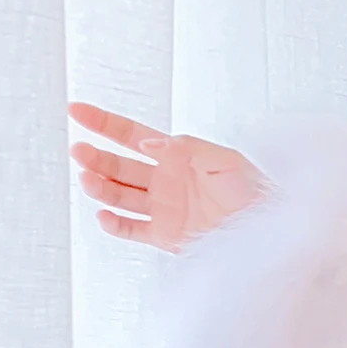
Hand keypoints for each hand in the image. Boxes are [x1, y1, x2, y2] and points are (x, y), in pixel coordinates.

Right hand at [67, 101, 265, 251]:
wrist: (271, 228)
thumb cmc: (257, 189)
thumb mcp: (226, 159)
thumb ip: (188, 148)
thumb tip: (149, 145)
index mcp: (176, 156)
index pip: (130, 135)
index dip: (103, 123)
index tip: (75, 110)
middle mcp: (165, 181)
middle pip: (118, 166)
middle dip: (96, 158)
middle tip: (80, 152)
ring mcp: (164, 209)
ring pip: (120, 196)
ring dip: (101, 188)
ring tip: (89, 181)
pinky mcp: (167, 236)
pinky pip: (133, 231)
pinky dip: (115, 225)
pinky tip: (103, 216)